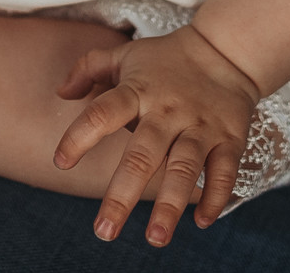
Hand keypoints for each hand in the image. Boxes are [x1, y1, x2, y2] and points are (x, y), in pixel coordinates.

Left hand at [53, 25, 259, 246]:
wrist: (226, 50)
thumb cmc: (167, 59)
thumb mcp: (126, 55)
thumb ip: (89, 68)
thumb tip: (61, 93)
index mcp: (138, 92)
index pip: (103, 113)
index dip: (80, 136)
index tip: (60, 163)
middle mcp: (168, 112)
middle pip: (142, 155)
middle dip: (122, 195)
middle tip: (104, 231)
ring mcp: (200, 126)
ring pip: (184, 168)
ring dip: (170, 205)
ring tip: (155, 239)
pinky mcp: (229, 138)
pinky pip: (223, 171)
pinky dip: (214, 196)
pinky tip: (201, 221)